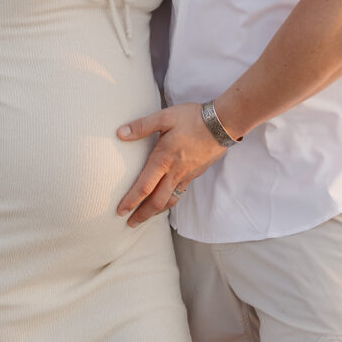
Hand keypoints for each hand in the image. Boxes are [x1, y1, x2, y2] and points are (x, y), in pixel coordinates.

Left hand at [116, 102, 226, 226]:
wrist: (221, 124)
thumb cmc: (192, 118)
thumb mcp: (164, 117)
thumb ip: (142, 126)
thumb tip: (120, 133)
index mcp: (163, 159)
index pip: (144, 187)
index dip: (131, 200)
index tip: (120, 211)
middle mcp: (174, 172)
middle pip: (156, 202)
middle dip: (142, 215)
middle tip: (130, 224)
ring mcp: (186, 175)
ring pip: (169, 201)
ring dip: (155, 212)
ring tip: (146, 217)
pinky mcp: (195, 174)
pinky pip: (180, 194)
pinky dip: (170, 203)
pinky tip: (166, 201)